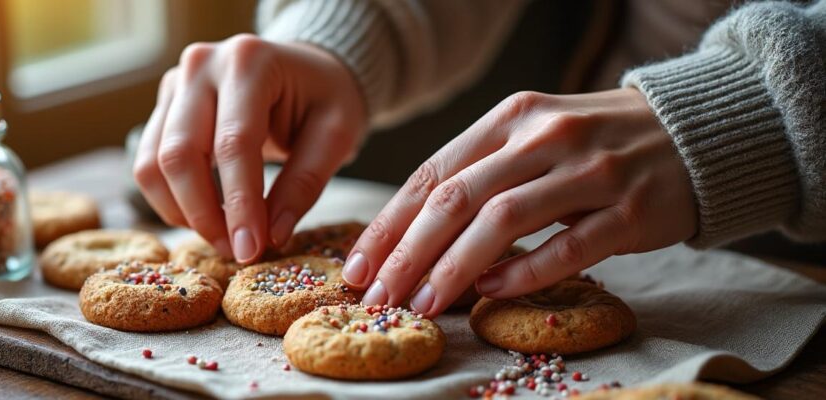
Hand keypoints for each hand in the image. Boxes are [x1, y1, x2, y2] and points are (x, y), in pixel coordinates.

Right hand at [134, 34, 367, 262]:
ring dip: (183, 213)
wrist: (306, 68)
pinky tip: (206, 218)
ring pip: (153, 163)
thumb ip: (305, 183)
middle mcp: (202, 65)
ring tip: (224, 239)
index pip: (233, 143)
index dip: (239, 203)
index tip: (251, 250)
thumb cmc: (325, 97)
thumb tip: (272, 237)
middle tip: (238, 252)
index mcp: (250, 62)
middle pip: (181, 154)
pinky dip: (171, 201)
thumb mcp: (336, 134)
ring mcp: (176, 83)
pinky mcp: (164, 106)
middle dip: (206, 215)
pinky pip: (147, 163)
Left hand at [341, 89, 696, 316]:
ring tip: (424, 303)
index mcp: (511, 118)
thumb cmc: (595, 143)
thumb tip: (414, 236)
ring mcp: (590, 172)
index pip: (434, 173)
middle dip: (408, 252)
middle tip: (379, 296)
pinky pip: (567, 246)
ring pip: (503, 220)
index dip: (390, 224)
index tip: (359, 265)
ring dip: (454, 266)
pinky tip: (490, 292)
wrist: (692, 133)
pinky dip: (524, 271)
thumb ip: (481, 174)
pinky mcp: (629, 211)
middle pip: (457, 198)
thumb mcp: (534, 138)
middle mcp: (545, 137)